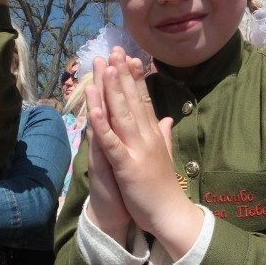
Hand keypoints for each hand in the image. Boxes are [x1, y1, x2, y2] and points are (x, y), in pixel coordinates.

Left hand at [86, 48, 202, 257]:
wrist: (170, 214)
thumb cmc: (164, 188)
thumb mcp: (165, 156)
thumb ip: (165, 135)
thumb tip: (168, 119)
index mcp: (153, 134)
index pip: (143, 99)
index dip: (135, 78)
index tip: (129, 56)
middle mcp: (146, 136)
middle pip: (131, 99)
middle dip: (121, 74)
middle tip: (114, 49)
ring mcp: (137, 149)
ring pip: (122, 114)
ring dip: (112, 89)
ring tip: (104, 66)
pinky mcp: (126, 165)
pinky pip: (111, 141)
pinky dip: (102, 123)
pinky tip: (95, 107)